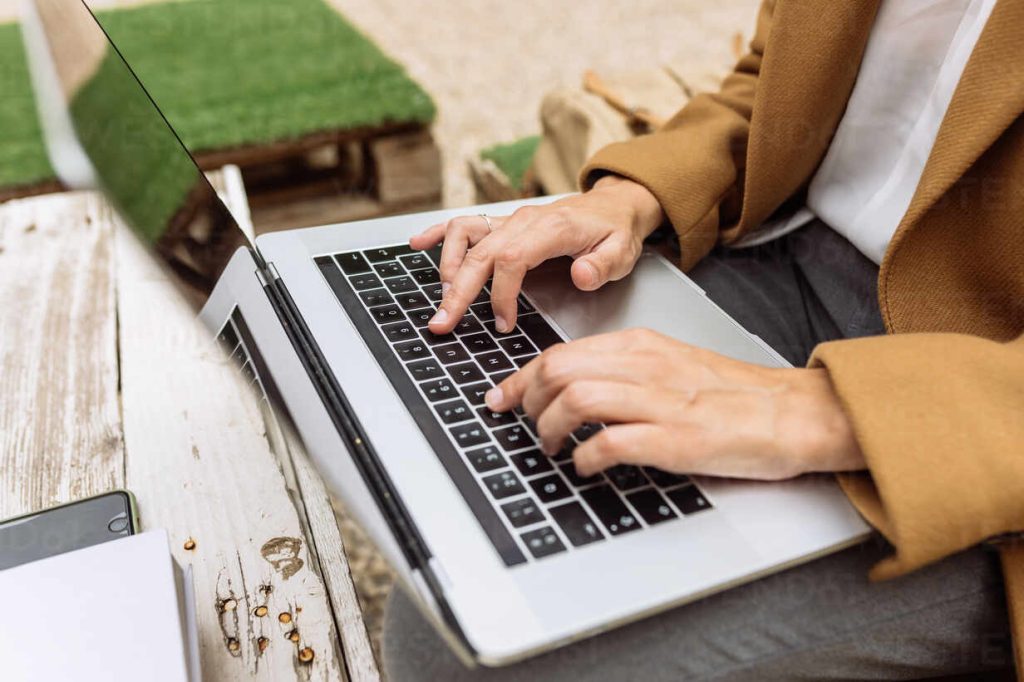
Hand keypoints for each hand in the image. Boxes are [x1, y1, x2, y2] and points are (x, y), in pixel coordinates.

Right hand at [409, 176, 664, 334]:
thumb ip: (603, 265)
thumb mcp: (623, 251)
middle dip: (458, 291)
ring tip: (444, 298)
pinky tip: (416, 244)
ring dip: (447, 265)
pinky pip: (464, 223)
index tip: (502, 323)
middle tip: (443, 324)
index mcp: (551, 228)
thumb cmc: (615, 232)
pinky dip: (437, 233)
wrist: (613, 206)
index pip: (512, 259)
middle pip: (479, 253)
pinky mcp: (502, 224)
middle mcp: (524, 221)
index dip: (501, 294)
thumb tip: (581, 275)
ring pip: (465, 234)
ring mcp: (510, 220)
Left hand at [484, 329, 865, 479]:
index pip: (561, 353)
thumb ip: (624, 370)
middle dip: (527, 401)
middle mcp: (646, 366)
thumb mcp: (672, 365)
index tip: (502, 398)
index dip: (521, 379)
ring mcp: (661, 402)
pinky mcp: (676, 439)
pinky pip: (610, 442)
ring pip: (576, 399)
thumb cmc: (733, 395)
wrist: (791, 412)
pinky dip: (585, 457)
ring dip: (549, 428)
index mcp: (642, 346)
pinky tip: (585, 466)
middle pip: (559, 370)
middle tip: (526, 426)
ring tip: (552, 448)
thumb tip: (572, 389)